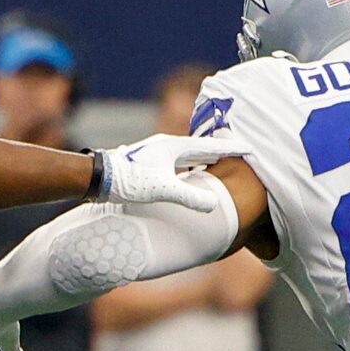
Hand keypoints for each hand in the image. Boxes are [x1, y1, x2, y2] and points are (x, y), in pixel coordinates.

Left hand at [93, 132, 243, 207]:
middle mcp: (165, 146)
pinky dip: (188, 166)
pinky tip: (185, 174)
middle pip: (200, 147)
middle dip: (220, 150)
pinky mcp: (146, 162)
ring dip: (203, 158)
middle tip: (239, 153)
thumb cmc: (129, 181)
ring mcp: (155, 153)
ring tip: (217, 162)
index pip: (210, 146)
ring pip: (187, 154)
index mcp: (174, 147)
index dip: (232, 148)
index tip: (251, 148)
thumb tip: (215, 204)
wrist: (98, 178)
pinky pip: (176, 161)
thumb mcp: (162, 190)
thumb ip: (189, 197)